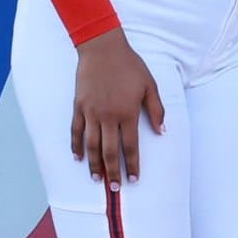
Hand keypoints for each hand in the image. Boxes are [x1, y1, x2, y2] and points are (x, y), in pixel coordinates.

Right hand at [70, 30, 163, 188]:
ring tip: (97, 179)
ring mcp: (91, 112)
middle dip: (113, 172)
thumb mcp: (150, 86)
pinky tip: (78, 158)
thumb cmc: (130, 66)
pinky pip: (76, 131)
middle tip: (115, 189)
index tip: (135, 180)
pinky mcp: (78, 106)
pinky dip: (76, 145)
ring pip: (91, 145)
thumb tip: (162, 132)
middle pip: (110, 151)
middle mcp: (108, 116)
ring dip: (94, 164)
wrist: (102, 48)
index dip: (133, 165)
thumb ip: (157, 110)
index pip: (131, 146)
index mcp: (128, 113)